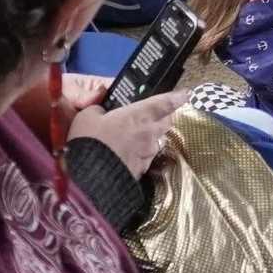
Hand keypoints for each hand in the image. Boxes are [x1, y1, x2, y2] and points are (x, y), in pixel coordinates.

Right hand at [67, 88, 186, 179]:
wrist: (89, 178)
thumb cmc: (90, 141)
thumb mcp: (87, 116)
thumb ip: (98, 109)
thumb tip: (101, 111)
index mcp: (140, 115)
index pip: (166, 102)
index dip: (177, 97)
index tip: (185, 93)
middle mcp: (150, 132)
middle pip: (166, 121)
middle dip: (162, 117)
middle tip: (151, 115)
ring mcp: (148, 153)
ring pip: (158, 140)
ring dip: (152, 136)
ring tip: (138, 136)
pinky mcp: (142, 169)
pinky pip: (148, 157)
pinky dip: (143, 153)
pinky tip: (129, 154)